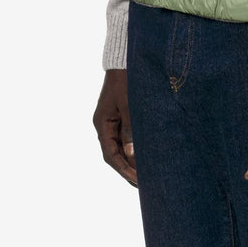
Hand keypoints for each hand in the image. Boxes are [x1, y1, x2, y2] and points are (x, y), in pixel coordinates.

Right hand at [93, 69, 136, 186]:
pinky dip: (133, 149)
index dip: (123, 169)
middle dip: (127, 170)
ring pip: (120, 148)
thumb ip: (130, 130)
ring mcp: (111, 121)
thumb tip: (131, 155)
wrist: (123, 63)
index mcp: (102, 124)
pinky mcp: (120, 116)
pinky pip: (125, 138)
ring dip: (130, 161)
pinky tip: (143, 156)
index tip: (137, 180)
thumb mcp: (129, 106)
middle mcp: (104, 125)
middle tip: (143, 184)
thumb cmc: (126, 81)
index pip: (111, 155)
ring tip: (145, 175)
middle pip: (114, 154)